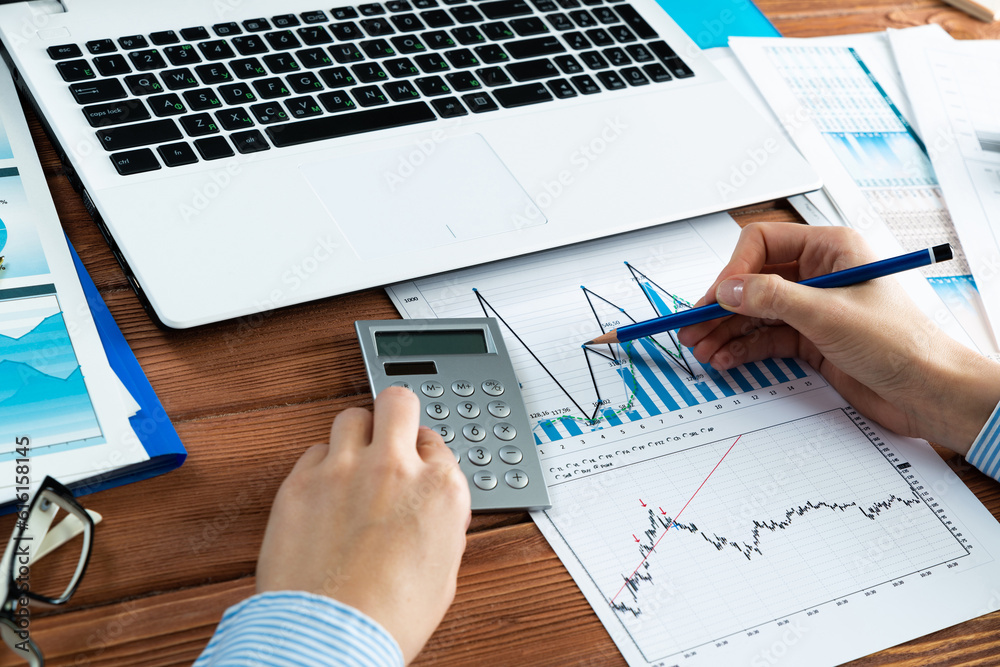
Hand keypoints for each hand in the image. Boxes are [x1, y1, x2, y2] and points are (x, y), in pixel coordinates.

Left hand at [256, 387, 471, 662]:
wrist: (331, 637)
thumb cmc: (388, 617)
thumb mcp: (443, 572)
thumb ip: (440, 525)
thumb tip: (432, 513)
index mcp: (439, 488)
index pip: (436, 440)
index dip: (424, 453)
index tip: (416, 464)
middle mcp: (394, 468)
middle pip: (397, 401)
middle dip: (395, 413)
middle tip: (389, 431)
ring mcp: (344, 470)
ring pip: (351, 416)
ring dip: (356, 434)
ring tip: (353, 458)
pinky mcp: (301, 481)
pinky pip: (314, 450)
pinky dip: (321, 464)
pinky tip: (325, 486)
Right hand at [677, 222, 999, 453]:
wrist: (930, 393)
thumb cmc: (902, 344)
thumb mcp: (828, 314)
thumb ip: (772, 298)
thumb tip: (728, 289)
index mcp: (831, 248)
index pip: (762, 242)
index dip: (734, 270)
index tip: (715, 299)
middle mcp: (819, 274)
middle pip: (752, 280)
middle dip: (721, 305)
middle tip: (692, 327)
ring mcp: (813, 308)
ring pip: (754, 312)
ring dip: (726, 330)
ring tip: (702, 348)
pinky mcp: (811, 340)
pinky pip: (765, 338)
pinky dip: (742, 348)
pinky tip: (725, 358)